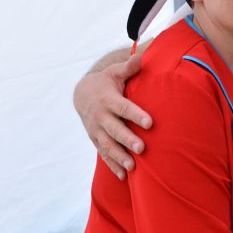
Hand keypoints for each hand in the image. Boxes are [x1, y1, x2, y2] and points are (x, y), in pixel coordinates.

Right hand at [73, 53, 151, 178]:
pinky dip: (113, 166)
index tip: (150, 122)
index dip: (136, 115)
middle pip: (115, 130)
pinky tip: (125, 177)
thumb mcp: (115, 72)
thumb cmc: (107, 81)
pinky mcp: (96, 140)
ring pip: (108, 145)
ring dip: (120, 157)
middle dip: (127, 139)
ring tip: (133, 167)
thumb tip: (142, 56)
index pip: (124, 108)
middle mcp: (101, 117)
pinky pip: (104, 155)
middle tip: (142, 148)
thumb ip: (129, 67)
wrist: (82, 94)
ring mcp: (96, 130)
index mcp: (108, 99)